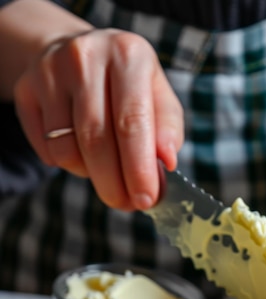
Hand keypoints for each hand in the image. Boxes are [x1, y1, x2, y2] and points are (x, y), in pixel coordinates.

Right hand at [14, 28, 183, 209]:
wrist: (81, 56)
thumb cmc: (129, 87)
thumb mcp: (159, 98)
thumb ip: (168, 131)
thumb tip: (167, 163)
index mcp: (127, 54)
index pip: (131, 121)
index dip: (139, 168)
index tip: (146, 199)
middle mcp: (85, 56)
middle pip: (96, 139)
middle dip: (114, 183)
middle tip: (126, 205)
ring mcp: (49, 72)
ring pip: (67, 150)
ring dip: (90, 175)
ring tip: (107, 171)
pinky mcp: (25, 89)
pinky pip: (46, 150)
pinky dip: (67, 165)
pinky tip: (82, 154)